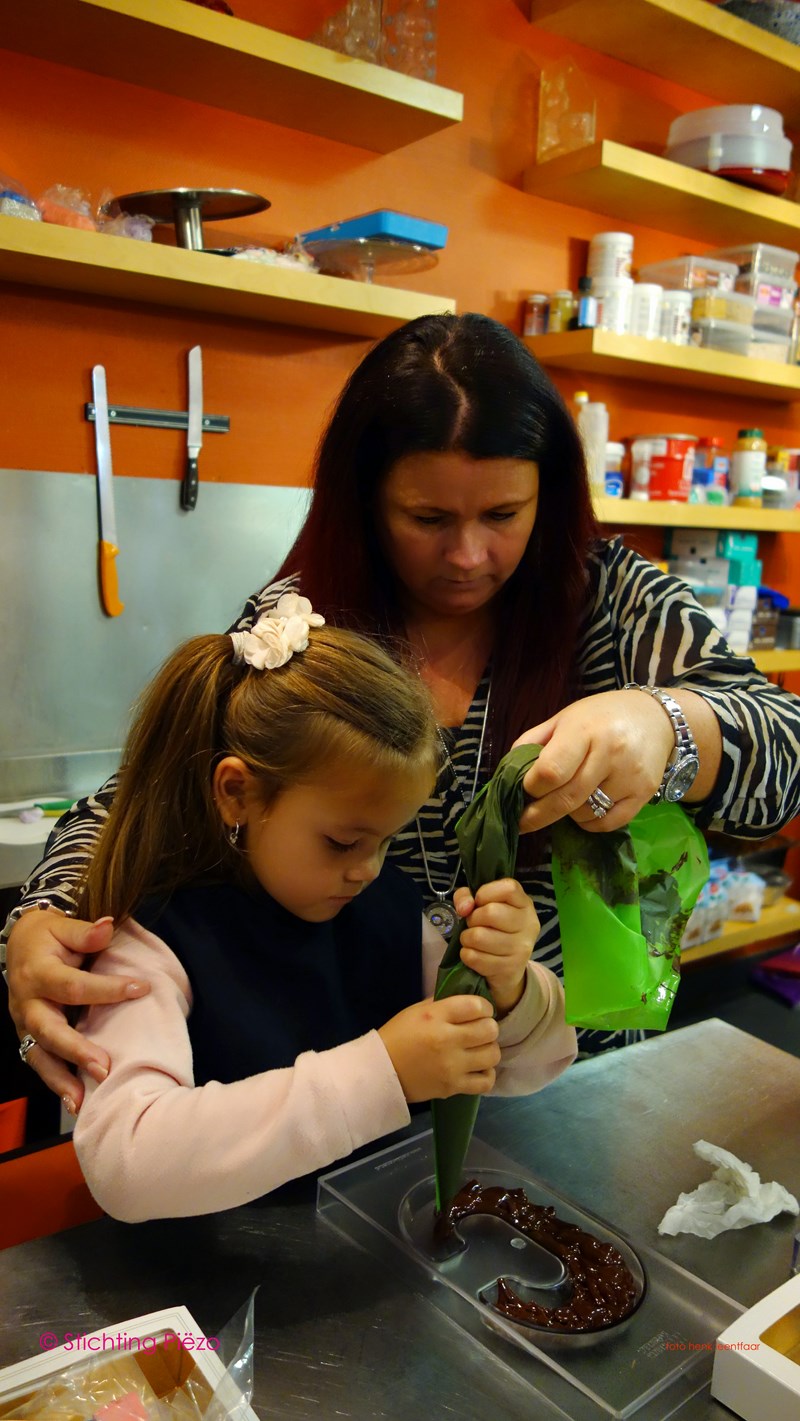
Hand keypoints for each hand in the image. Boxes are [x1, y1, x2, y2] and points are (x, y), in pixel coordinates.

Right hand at [7, 909, 150, 1110]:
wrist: (20, 944)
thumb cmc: (49, 936)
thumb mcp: (65, 927)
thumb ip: (86, 933)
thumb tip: (108, 927)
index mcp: (38, 973)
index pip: (73, 986)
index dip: (107, 989)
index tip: (142, 989)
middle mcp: (27, 1002)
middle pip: (49, 1030)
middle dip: (75, 1051)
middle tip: (104, 1068)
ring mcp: (24, 1024)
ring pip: (39, 1056)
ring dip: (61, 1080)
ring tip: (83, 1101)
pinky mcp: (28, 1037)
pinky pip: (39, 1063)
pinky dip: (56, 1084)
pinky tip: (76, 1104)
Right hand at [378, 995, 499, 1101]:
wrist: (381, 1071)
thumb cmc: (398, 1036)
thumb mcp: (416, 1011)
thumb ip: (444, 1004)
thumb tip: (468, 1001)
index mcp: (435, 1016)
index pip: (477, 1006)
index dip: (484, 1007)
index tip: (480, 1011)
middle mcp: (446, 1040)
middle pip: (490, 1030)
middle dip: (489, 1027)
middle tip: (480, 1030)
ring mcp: (451, 1066)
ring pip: (492, 1054)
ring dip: (489, 1049)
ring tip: (479, 1049)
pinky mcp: (453, 1087)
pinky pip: (486, 1081)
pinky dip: (487, 1074)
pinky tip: (478, 1068)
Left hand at [454, 879, 537, 1015]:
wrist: (508, 970)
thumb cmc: (494, 930)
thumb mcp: (485, 906)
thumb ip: (468, 896)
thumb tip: (464, 907)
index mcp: (525, 905)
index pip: (509, 888)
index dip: (486, 892)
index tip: (479, 902)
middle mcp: (528, 925)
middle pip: (490, 912)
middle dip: (473, 918)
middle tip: (475, 924)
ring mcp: (521, 948)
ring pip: (478, 936)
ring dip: (467, 937)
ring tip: (474, 940)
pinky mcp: (508, 968)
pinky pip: (473, 957)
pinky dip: (467, 955)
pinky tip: (475, 954)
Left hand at [512, 690, 675, 833]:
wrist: (656, 718)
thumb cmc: (602, 716)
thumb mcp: (564, 718)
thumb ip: (533, 741)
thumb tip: (508, 773)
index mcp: (584, 730)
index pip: (550, 771)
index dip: (531, 787)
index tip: (523, 790)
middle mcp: (610, 753)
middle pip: (565, 799)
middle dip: (537, 816)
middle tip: (520, 822)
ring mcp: (630, 777)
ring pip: (585, 814)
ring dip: (566, 814)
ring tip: (564, 799)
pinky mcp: (644, 794)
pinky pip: (607, 824)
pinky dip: (589, 822)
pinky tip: (584, 809)